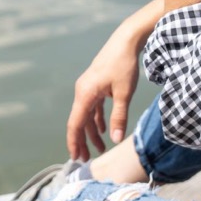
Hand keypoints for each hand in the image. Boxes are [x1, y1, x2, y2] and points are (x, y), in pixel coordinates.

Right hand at [65, 22, 143, 161]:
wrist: (126, 41)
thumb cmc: (124, 65)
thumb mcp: (124, 93)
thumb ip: (119, 117)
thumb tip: (116, 140)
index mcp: (85, 94)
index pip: (75, 124)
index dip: (74, 142)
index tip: (76, 158)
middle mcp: (82, 91)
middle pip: (78, 121)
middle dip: (81, 141)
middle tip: (85, 160)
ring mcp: (88, 87)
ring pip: (86, 115)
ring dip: (91, 132)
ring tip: (99, 148)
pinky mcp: (95, 84)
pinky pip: (92, 107)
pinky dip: (96, 119)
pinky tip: (105, 130)